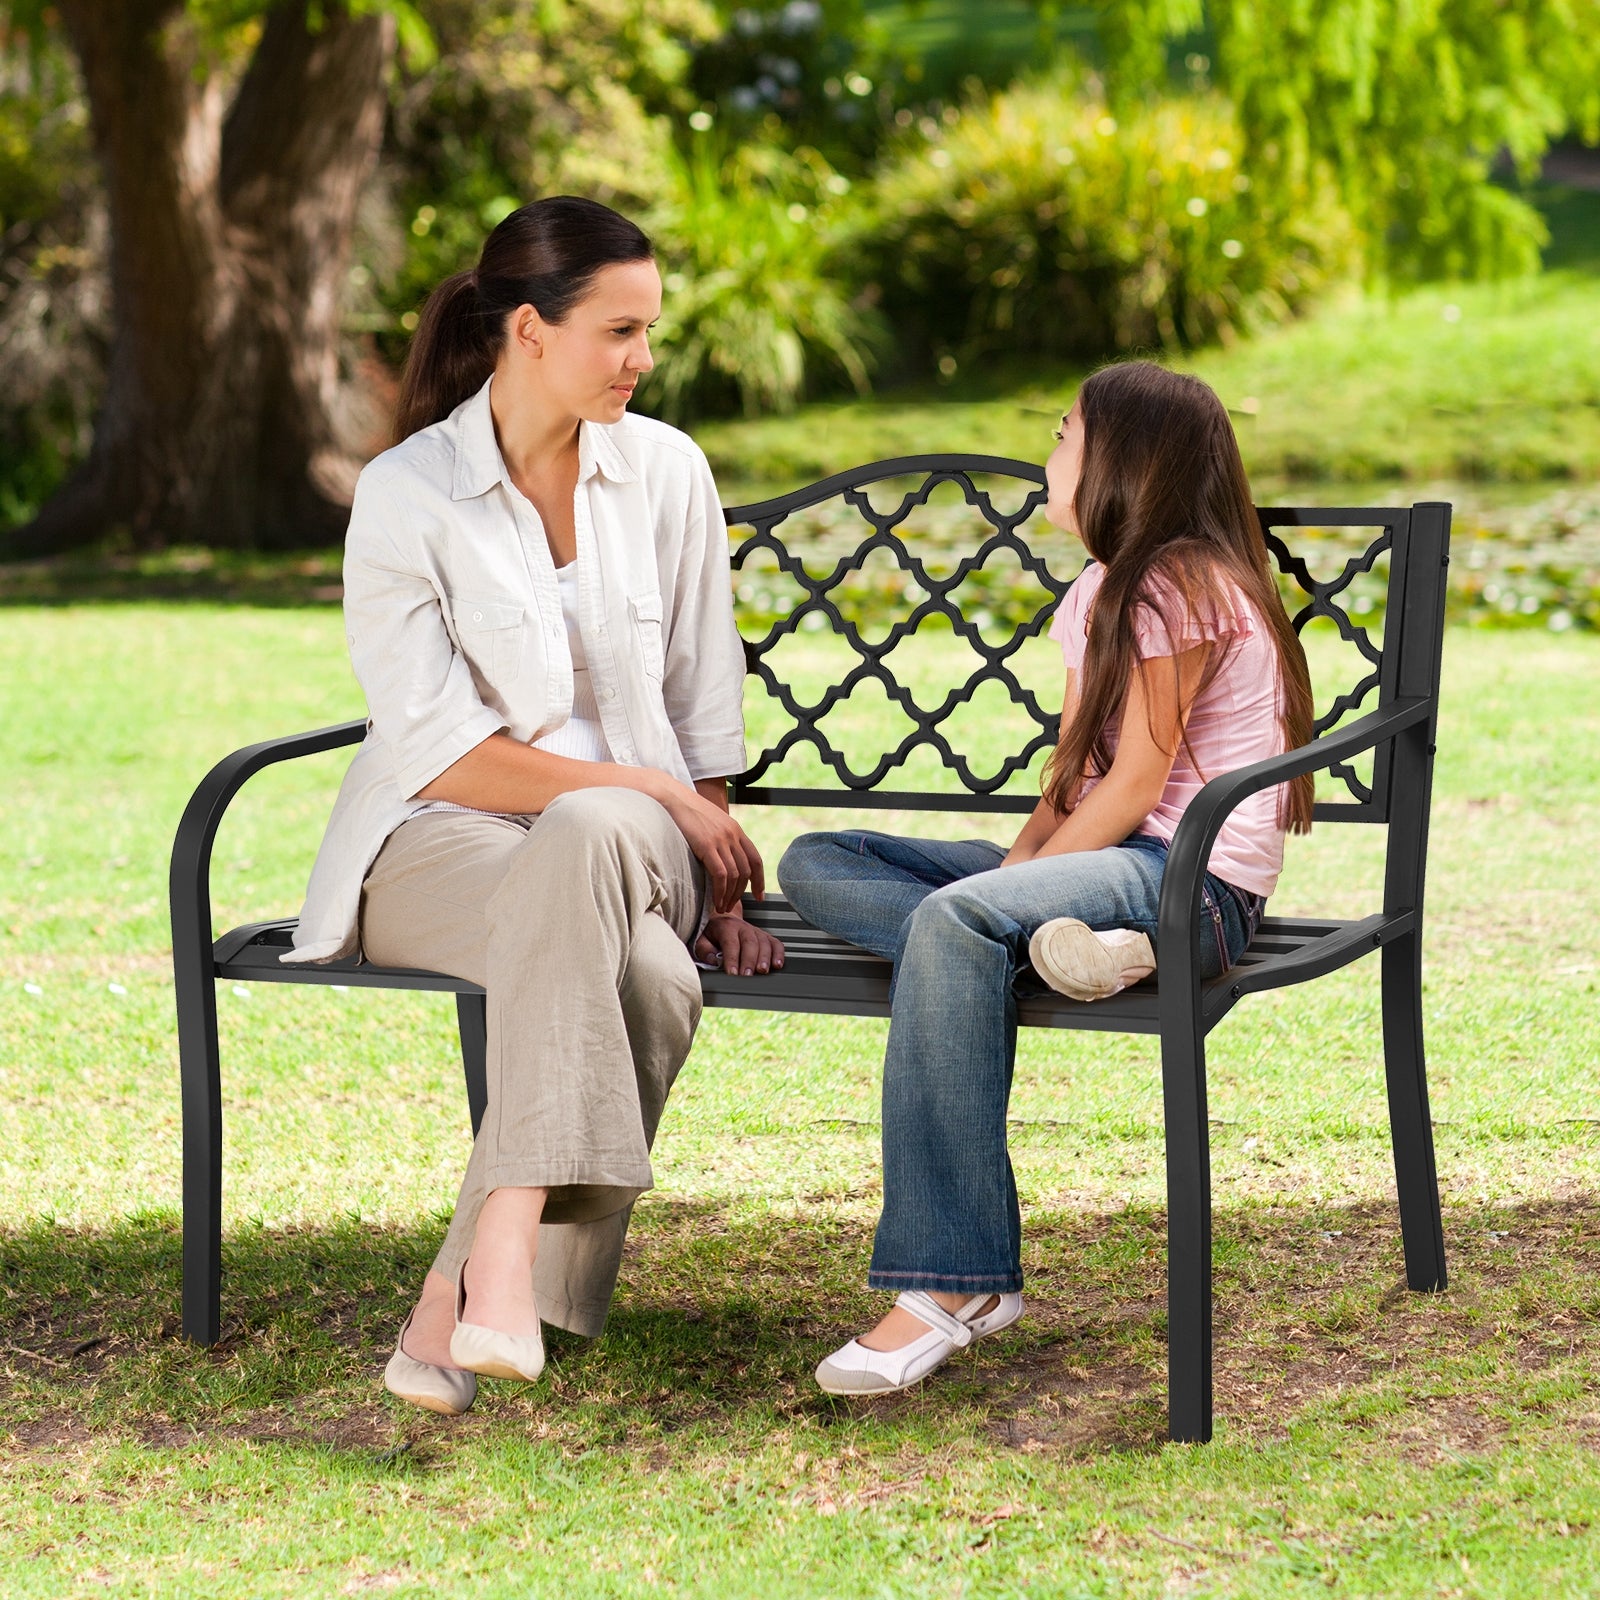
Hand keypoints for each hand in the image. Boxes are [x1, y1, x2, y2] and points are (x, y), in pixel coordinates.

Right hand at [656, 784, 765, 913]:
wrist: (672, 798)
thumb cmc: (686, 812)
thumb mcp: (710, 823)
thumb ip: (720, 839)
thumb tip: (721, 859)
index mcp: (736, 830)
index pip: (756, 859)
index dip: (759, 880)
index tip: (758, 895)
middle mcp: (733, 835)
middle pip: (746, 871)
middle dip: (741, 893)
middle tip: (731, 906)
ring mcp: (721, 840)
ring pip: (735, 876)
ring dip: (730, 896)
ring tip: (722, 907)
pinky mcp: (707, 845)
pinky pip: (721, 875)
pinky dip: (720, 892)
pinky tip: (715, 900)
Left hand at [695, 909, 784, 977]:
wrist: (724, 919)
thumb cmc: (712, 933)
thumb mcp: (701, 938)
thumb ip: (704, 949)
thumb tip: (712, 959)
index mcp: (726, 927)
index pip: (730, 943)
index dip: (731, 958)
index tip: (732, 973)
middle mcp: (743, 927)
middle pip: (749, 942)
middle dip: (749, 960)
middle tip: (747, 975)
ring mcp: (756, 931)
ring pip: (764, 942)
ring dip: (765, 957)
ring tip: (763, 971)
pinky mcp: (765, 937)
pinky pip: (775, 943)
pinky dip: (778, 953)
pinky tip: (777, 964)